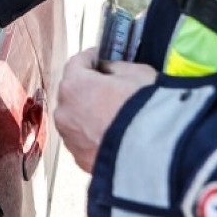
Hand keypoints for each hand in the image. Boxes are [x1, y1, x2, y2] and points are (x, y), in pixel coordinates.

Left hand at [53, 49, 156, 171]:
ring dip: (88, 114)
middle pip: (72, 93)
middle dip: (88, 88)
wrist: (153, 152)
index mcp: (74, 84)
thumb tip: (107, 71)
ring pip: (75, 119)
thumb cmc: (145, 106)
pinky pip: (84, 141)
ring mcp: (69, 138)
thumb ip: (116, 68)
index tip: (101, 57)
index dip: (91, 58)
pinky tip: (113, 137)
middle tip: (108, 88)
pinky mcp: (79, 158)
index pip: (76, 62)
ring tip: (111, 117)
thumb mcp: (137, 73)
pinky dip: (94, 137)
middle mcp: (64, 111)